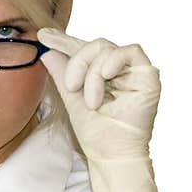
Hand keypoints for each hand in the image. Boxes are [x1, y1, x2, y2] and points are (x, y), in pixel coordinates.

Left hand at [36, 28, 163, 191]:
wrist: (110, 155)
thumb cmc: (96, 133)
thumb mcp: (71, 99)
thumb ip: (62, 74)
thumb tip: (46, 51)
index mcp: (101, 75)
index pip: (83, 49)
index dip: (64, 41)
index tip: (43, 36)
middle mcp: (119, 70)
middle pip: (94, 45)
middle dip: (76, 62)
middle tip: (71, 86)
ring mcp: (134, 72)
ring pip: (106, 49)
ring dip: (92, 74)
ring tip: (91, 100)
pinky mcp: (148, 77)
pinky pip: (131, 51)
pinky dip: (113, 60)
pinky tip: (105, 76)